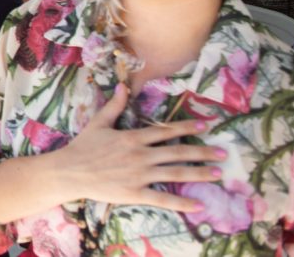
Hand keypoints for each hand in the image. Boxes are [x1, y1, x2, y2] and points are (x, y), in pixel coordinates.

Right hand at [55, 84, 224, 212]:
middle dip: (202, 152)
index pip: (165, 131)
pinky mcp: (135, 193)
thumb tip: (125, 86)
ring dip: (199, 174)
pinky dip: (182, 203)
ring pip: (175, 173)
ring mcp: (140, 175)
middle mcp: (141, 155)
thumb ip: (115, 106)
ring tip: (218, 174)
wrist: (70, 171)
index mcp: (133, 137)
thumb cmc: (83, 146)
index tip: (205, 126)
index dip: (186, 128)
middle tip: (223, 153)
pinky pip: (163, 198)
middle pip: (177, 152)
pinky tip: (199, 206)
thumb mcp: (98, 122)